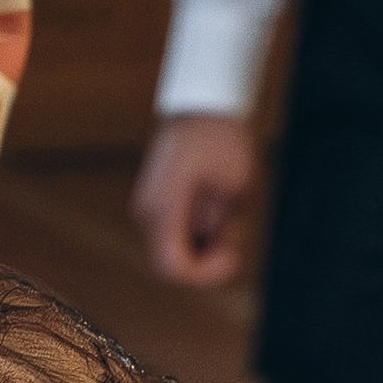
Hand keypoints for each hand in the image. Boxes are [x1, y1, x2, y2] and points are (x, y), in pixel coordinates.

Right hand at [131, 113, 256, 287]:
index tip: (233, 256)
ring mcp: (146, 210)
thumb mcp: (236, 188)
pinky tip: (216, 211)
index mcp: (164, 209)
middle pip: (170, 266)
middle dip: (206, 265)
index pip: (174, 269)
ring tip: (229, 217)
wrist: (205, 105)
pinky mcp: (154, 205)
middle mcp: (147, 214)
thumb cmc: (224, 139)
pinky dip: (196, 236)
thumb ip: (222, 228)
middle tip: (235, 241)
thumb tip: (212, 251)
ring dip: (203, 249)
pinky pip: (173, 236)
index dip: (205, 277)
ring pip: (171, 252)